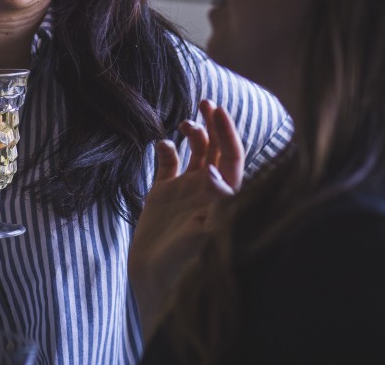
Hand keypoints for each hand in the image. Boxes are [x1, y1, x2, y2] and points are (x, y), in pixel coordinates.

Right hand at [129, 100, 244, 338]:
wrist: (154, 283)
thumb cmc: (184, 264)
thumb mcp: (204, 234)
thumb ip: (215, 205)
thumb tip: (217, 175)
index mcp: (223, 198)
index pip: (231, 157)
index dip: (227, 133)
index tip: (217, 111)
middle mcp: (207, 191)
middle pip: (217, 150)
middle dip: (214, 125)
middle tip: (207, 102)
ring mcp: (185, 192)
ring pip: (195, 153)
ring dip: (194, 134)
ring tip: (186, 123)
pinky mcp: (162, 197)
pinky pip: (167, 165)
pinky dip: (166, 151)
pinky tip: (162, 144)